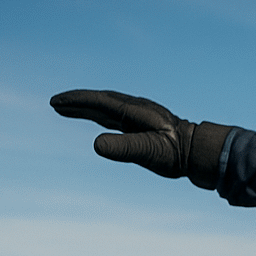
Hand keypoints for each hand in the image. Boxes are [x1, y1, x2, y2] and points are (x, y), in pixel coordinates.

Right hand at [50, 89, 231, 186]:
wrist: (199, 153)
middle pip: (100, 102)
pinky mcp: (144, 126)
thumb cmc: (176, 153)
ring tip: (65, 110)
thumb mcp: (149, 152)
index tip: (56, 102)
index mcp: (134, 111)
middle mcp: (136, 110)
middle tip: (55, 104)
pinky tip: (97, 120)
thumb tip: (96, 144)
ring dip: (86, 108)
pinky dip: (100, 116)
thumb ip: (124, 147)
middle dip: (77, 102)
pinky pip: (116, 117)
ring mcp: (140, 117)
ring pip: (107, 108)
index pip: (99, 102)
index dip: (76, 101)